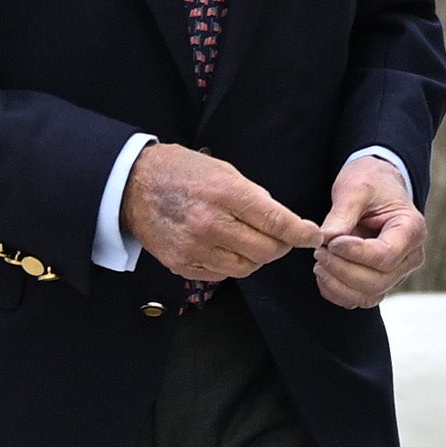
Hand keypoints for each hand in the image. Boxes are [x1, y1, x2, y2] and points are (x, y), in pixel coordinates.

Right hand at [119, 142, 318, 285]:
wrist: (133, 185)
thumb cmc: (183, 172)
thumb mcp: (223, 171)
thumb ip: (254, 198)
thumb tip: (284, 223)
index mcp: (224, 194)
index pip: (274, 221)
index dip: (300, 233)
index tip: (312, 236)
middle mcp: (209, 224)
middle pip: (265, 251)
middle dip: (280, 247)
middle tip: (281, 238)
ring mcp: (194, 247)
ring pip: (246, 268)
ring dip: (256, 258)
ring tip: (249, 241)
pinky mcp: (181, 264)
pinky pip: (221, 275)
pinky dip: (231, 265)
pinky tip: (224, 247)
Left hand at [312, 155, 425, 307]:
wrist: (377, 187)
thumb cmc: (371, 183)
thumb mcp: (355, 189)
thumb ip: (342, 215)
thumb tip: (325, 240)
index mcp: (412, 230)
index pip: (385, 256)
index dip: (354, 254)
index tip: (331, 242)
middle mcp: (410, 257)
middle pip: (378, 281)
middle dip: (342, 270)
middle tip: (319, 251)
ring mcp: (397, 273)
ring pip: (369, 295)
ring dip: (338, 284)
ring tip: (319, 260)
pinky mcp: (381, 281)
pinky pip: (359, 299)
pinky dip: (337, 292)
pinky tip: (323, 272)